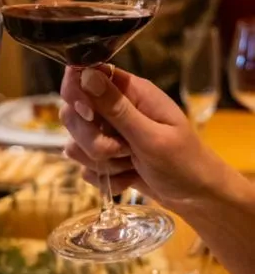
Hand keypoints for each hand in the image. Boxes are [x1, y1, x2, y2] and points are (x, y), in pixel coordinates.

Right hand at [60, 66, 230, 211]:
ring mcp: (110, 134)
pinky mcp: (107, 158)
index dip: (77, 91)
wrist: (199, 199)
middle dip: (91, 138)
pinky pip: (86, 166)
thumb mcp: (152, 137)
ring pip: (77, 142)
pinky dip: (105, 177)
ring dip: (101, 161)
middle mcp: (116, 108)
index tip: (87, 114)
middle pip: (74, 112)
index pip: (87, 74)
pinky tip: (127, 179)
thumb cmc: (184, 163)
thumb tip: (85, 74)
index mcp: (131, 91)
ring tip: (130, 165)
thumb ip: (117, 108)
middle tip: (121, 150)